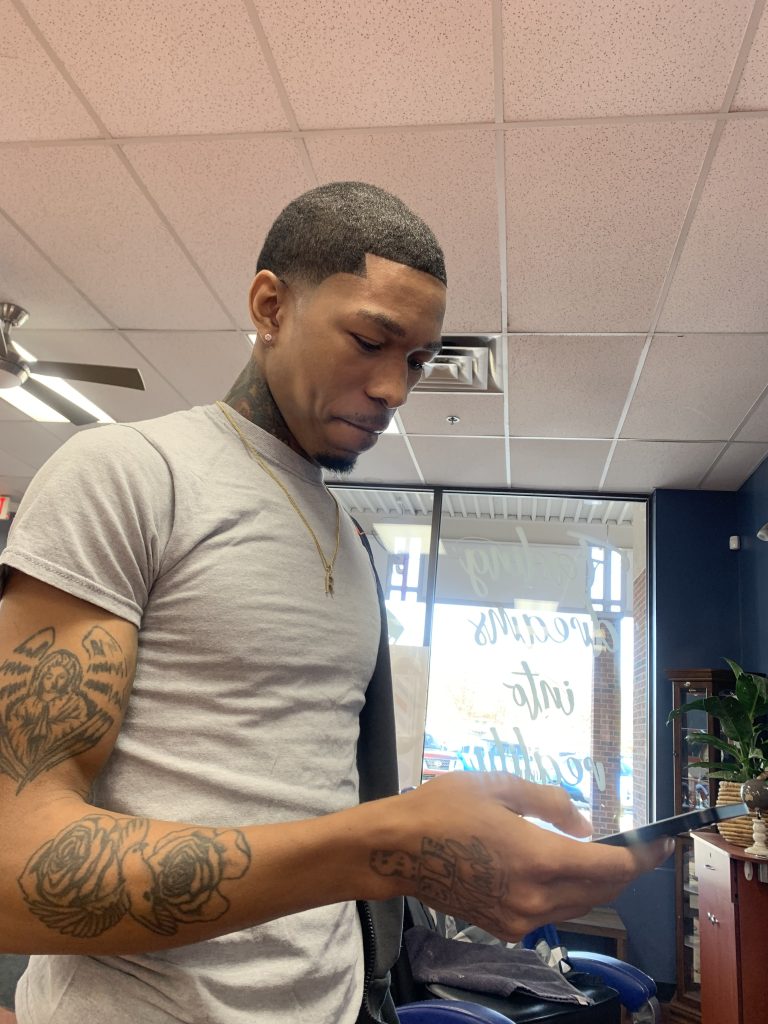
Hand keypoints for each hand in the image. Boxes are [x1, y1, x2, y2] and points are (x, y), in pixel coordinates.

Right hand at [369, 773, 670, 941]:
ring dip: (595, 881)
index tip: (662, 842)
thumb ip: (551, 802)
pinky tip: (555, 867)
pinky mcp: (506, 928)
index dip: (643, 856)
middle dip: (623, 868)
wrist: (397, 850)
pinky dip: (565, 891)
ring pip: (579, 903)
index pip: (611, 867)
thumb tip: (585, 824)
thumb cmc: (442, 808)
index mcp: (537, 859)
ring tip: (598, 853)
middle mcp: (535, 897)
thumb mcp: (499, 785)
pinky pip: (551, 910)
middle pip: (601, 890)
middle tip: (635, 845)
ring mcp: (520, 918)